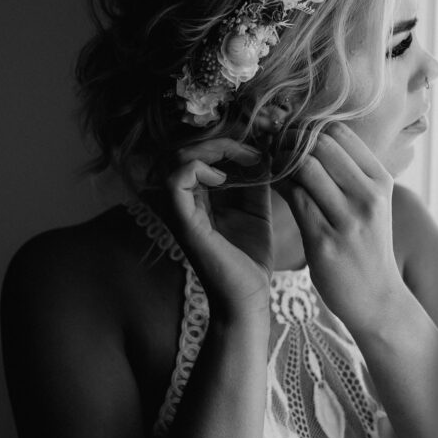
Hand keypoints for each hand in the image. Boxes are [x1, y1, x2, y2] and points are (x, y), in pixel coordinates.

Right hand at [165, 138, 272, 320]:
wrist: (249, 297)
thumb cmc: (250, 257)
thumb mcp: (256, 208)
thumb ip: (256, 179)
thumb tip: (262, 147)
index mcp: (198, 197)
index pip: (197, 153)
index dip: (224, 140)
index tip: (257, 148)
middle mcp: (183, 201)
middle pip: (182, 149)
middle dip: (218, 140)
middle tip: (251, 149)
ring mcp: (179, 210)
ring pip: (174, 158)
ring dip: (210, 149)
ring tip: (240, 158)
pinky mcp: (183, 222)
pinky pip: (175, 180)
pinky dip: (199, 168)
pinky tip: (224, 179)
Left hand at [274, 123, 405, 334]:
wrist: (376, 298)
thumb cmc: (366, 246)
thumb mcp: (371, 204)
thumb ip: (349, 173)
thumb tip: (314, 137)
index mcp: (380, 181)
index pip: (340, 134)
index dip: (310, 126)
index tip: (291, 131)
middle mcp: (368, 197)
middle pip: (321, 145)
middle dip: (290, 139)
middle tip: (273, 142)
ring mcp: (348, 220)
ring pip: (305, 168)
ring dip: (281, 159)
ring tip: (270, 160)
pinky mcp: (325, 241)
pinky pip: (294, 198)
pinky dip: (278, 183)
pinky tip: (271, 181)